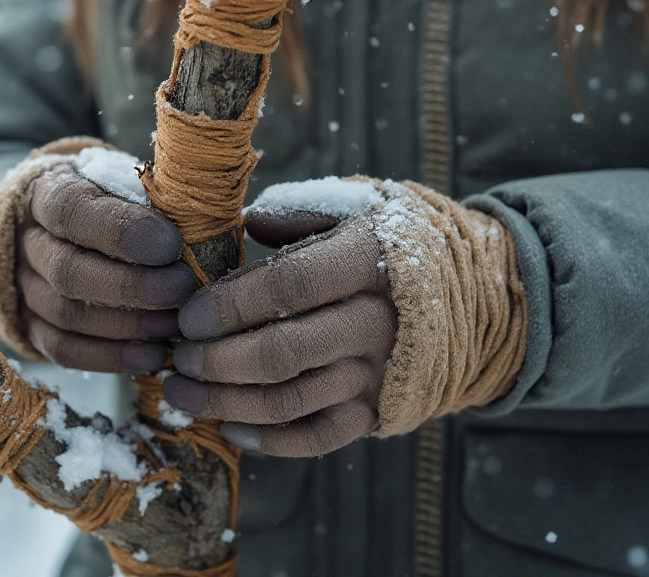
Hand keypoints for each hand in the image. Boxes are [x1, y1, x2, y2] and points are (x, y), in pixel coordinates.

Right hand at [17, 165, 197, 372]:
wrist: (62, 228)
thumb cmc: (109, 201)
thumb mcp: (124, 183)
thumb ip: (152, 199)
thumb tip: (202, 225)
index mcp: (47, 193)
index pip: (72, 210)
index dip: (120, 231)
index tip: (169, 244)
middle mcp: (28, 242)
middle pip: (68, 271)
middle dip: (131, 286)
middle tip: (181, 288)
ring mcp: (25, 288)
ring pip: (67, 314)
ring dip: (128, 325)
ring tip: (175, 325)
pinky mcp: (32, 327)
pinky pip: (65, 350)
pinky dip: (112, 356)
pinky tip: (153, 355)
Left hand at [163, 203, 397, 457]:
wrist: (471, 296)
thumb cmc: (388, 245)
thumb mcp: (355, 209)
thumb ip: (298, 215)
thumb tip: (248, 224)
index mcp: (366, 261)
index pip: (288, 285)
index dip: (230, 305)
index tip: (187, 316)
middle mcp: (375, 322)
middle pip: (282, 352)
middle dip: (217, 360)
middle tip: (177, 358)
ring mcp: (377, 373)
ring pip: (290, 400)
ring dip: (226, 402)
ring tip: (181, 394)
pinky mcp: (376, 410)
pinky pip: (318, 437)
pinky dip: (269, 440)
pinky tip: (229, 427)